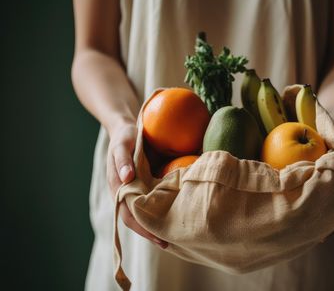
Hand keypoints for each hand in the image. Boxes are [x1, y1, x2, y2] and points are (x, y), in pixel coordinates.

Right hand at [107, 120, 167, 247]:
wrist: (128, 129)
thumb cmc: (125, 137)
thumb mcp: (122, 144)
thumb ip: (123, 160)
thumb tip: (127, 178)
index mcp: (118, 188)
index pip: (129, 214)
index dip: (142, 228)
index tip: (157, 238)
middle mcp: (126, 193)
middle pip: (137, 219)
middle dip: (152, 232)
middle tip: (170, 243)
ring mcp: (136, 190)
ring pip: (145, 213)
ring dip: (157, 225)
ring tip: (175, 237)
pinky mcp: (146, 185)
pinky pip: (152, 201)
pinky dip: (161, 211)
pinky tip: (175, 216)